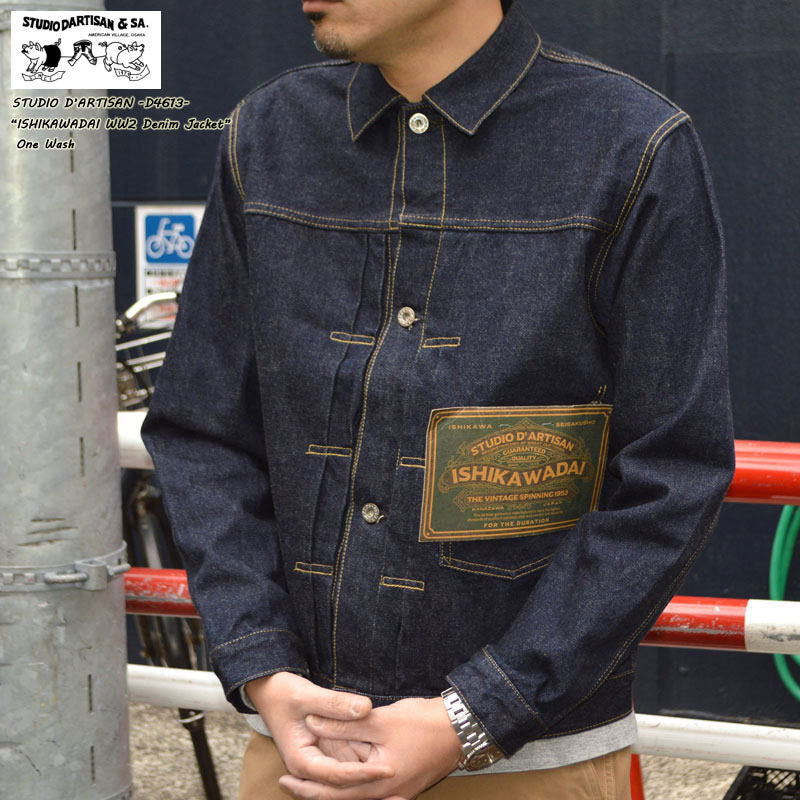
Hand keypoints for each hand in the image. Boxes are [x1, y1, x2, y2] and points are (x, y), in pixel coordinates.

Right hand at [244, 672, 395, 787]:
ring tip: (400, 782)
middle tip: (402, 787)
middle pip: (345, 785)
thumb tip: (366, 708)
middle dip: (371, 785)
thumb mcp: (306, 695)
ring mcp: (319, 762)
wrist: (269, 690)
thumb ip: (335, 703)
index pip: (339, 775)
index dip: (365, 773)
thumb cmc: (283, 692)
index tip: (390, 768)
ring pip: (348, 777)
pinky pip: (347, 764)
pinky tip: (387, 764)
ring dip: (370, 780)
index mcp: (302, 761)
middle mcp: (311, 768)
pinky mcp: (326, 753)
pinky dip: (365, 765)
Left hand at [277, 696, 463, 799]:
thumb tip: (311, 724)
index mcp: (379, 784)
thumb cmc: (422, 723)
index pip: (334, 792)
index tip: (285, 777)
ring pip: (356, 796)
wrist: (461, 727)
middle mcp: (388, 796)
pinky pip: (371, 791)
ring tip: (310, 780)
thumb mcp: (379, 721)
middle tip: (288, 784)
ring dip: (333, 789)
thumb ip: (344, 724)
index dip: (308, 785)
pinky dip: (353, 785)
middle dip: (315, 792)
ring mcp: (398, 793)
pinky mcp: (404, 785)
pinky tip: (345, 775)